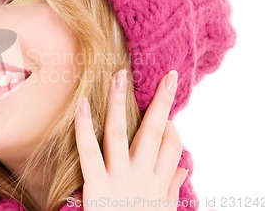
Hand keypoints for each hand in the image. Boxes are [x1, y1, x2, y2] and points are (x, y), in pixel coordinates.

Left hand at [75, 70, 187, 209]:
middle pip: (156, 133)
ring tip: (118, 76)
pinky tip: (83, 105)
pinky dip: (85, 128)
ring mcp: (120, 179)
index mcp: (159, 183)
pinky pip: (89, 152)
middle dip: (164, 103)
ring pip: (121, 134)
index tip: (168, 115)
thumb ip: (171, 188)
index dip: (172, 127)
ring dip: (120, 103)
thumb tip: (181, 169)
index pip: (172, 146)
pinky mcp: (97, 186)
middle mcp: (143, 176)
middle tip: (170, 76)